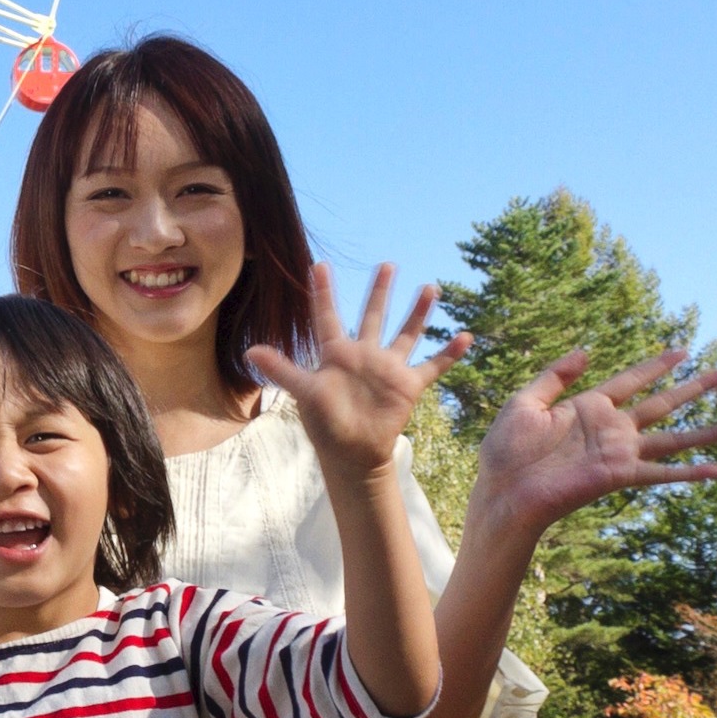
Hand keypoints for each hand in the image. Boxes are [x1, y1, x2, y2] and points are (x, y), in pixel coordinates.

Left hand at [249, 264, 451, 478]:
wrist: (353, 453)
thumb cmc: (325, 423)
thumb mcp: (304, 393)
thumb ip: (282, 370)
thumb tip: (250, 352)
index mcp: (335, 353)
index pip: (326, 315)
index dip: (322, 291)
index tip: (318, 264)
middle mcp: (363, 355)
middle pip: (372, 315)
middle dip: (379, 291)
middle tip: (387, 264)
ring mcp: (387, 368)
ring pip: (406, 333)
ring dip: (418, 313)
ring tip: (429, 288)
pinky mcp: (408, 385)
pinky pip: (433, 365)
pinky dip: (449, 353)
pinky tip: (465, 336)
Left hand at [470, 348, 716, 543]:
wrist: (503, 489)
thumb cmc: (506, 449)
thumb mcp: (524, 401)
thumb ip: (554, 376)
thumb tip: (587, 351)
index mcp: (587, 407)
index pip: (631, 380)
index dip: (656, 366)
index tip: (681, 351)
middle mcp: (610, 428)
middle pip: (662, 404)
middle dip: (693, 389)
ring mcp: (618, 452)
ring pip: (673, 438)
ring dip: (707, 432)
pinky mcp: (619, 475)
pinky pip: (661, 472)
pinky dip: (689, 473)